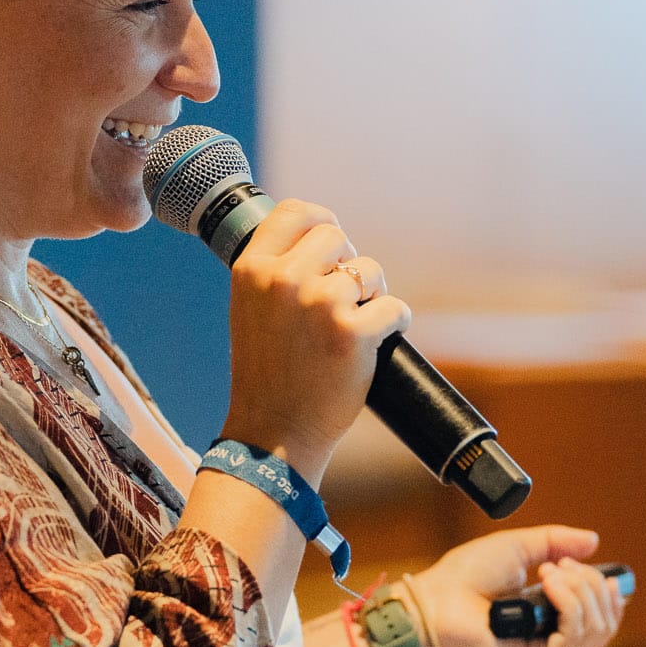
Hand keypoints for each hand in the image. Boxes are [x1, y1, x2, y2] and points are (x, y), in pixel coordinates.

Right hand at [220, 200, 410, 483]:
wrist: (273, 434)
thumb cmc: (265, 374)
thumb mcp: (250, 309)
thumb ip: (275, 272)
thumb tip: (321, 240)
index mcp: (251, 269)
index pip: (296, 212)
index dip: (322, 222)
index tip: (333, 245)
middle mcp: (282, 279)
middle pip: (338, 236)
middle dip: (349, 264)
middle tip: (344, 299)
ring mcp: (318, 303)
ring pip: (369, 271)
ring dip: (372, 296)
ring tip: (352, 327)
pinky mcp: (352, 332)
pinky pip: (394, 307)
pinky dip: (393, 323)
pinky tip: (376, 342)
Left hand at [405, 525, 624, 646]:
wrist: (435, 601)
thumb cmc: (464, 577)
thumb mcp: (517, 547)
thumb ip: (555, 541)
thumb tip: (593, 540)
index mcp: (549, 619)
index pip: (601, 619)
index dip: (608, 595)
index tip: (597, 570)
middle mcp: (551, 642)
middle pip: (604, 624)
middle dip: (592, 585)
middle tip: (559, 565)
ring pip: (595, 629)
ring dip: (579, 590)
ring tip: (548, 572)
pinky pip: (573, 635)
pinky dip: (568, 602)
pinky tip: (547, 583)